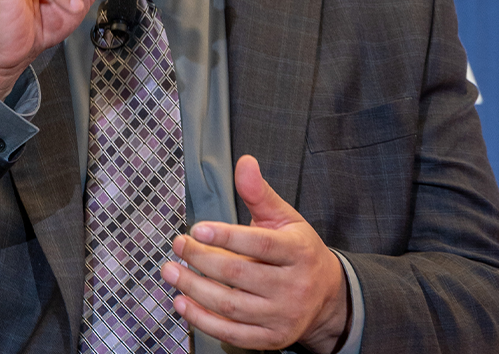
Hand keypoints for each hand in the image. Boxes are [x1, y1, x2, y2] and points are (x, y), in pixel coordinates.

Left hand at [160, 155, 349, 352]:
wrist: (327, 296)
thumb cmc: (298, 251)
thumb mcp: (285, 218)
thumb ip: (260, 193)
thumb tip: (245, 163)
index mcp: (298, 251)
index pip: (260, 244)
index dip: (227, 237)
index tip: (197, 230)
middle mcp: (294, 286)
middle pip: (240, 274)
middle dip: (201, 260)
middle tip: (177, 246)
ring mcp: (283, 315)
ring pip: (232, 305)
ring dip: (195, 289)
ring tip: (171, 272)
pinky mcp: (273, 338)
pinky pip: (233, 333)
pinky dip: (203, 320)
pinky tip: (182, 302)